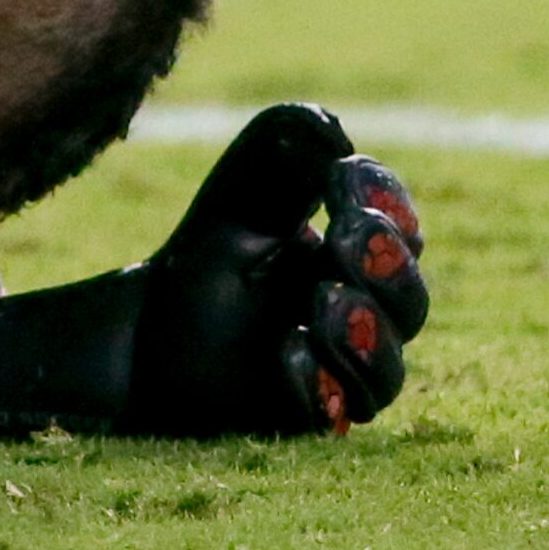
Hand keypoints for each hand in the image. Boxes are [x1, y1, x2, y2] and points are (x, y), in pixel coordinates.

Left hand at [0, 104, 429, 437]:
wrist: (137, 335)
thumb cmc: (203, 260)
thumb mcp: (238, 195)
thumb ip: (282, 149)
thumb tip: (334, 131)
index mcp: (360, 255)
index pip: (400, 224)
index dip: (382, 199)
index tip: (340, 175)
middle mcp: (366, 317)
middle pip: (411, 301)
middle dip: (387, 267)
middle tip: (345, 237)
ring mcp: (341, 373)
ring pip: (388, 370)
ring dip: (363, 333)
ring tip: (321, 298)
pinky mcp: (306, 417)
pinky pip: (333, 415)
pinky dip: (319, 385)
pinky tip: (288, 349)